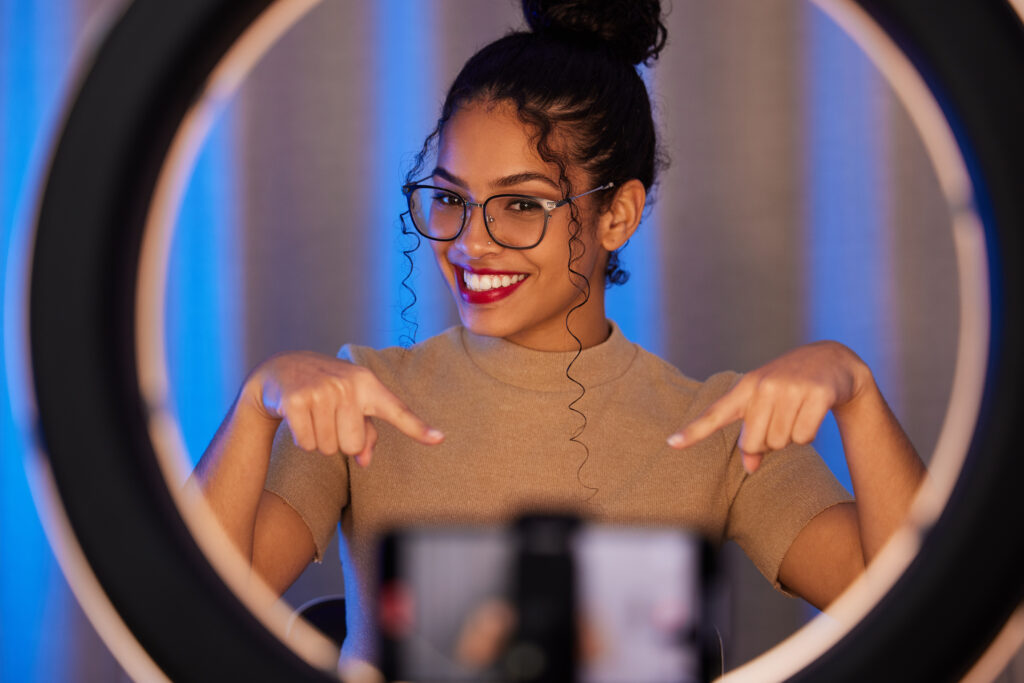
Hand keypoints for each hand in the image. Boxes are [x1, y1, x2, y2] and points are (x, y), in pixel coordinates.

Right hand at [240, 351, 442, 465]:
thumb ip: (366, 432)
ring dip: (319, 440)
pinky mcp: (297, 400)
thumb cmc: (327, 390)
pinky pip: (307, 443)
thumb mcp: (352, 403)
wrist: (282, 369)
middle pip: (353, 446)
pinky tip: (299, 417)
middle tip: (329, 418)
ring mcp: (322, 390)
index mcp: (368, 384)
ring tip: (314, 415)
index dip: (418, 428)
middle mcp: (348, 385)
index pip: (396, 410)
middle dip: (340, 441)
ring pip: (329, 448)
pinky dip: (302, 438)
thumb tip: (365, 460)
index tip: (440, 439)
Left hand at [667, 341, 871, 472]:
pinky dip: (809, 434)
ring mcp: (790, 388)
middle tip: (780, 422)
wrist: (832, 360)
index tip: (670, 443)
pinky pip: (804, 436)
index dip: (693, 431)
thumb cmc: (789, 388)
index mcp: (745, 388)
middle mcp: (763, 386)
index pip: (715, 414)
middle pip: (755, 443)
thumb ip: (752, 435)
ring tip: (797, 413)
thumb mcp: (765, 405)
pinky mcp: (817, 393)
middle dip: (769, 443)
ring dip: (791, 437)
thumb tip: (749, 469)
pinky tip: (812, 413)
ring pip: (782, 442)